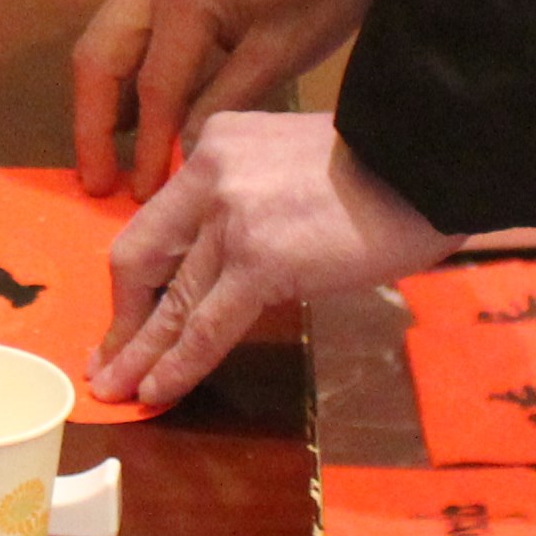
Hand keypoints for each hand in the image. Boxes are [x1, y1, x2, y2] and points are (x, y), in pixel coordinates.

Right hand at [68, 0, 414, 198]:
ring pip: (103, 44)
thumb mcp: (281, 55)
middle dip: (90, 125)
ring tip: (105, 161)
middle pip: (98, 57)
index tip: (141, 194)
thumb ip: (224, 106)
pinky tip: (129, 121)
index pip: (154, 85)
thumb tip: (182, 159)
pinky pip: (125, 33)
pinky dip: (123, 79)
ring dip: (99, 103)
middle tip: (96, 181)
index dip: (146, 145)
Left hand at [91, 110, 454, 406]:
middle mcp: (210, 173)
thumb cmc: (385, 168)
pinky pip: (205, 326)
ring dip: (139, 353)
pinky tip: (156, 391)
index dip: (137, 276)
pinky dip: (177, 364)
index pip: (159, 220)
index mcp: (217, 144)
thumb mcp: (291, 161)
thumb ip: (251, 196)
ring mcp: (231, 217)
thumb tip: (232, 260)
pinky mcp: (260, 260)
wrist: (431, 160)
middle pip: (142, 257)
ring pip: (170, 301)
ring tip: (115, 389)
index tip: (127, 309)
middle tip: (104, 361)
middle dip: (122, 319)